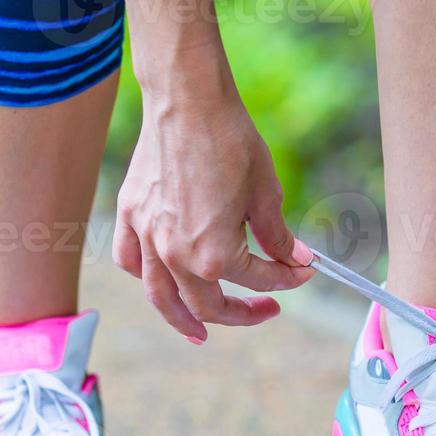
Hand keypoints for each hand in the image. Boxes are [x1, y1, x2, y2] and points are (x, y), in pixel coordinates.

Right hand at [113, 77, 313, 341]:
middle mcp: (176, 255)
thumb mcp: (265, 192)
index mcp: (214, 254)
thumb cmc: (230, 141)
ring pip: (162, 297)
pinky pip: (133, 262)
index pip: (256, 279)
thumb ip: (277, 235)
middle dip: (242, 312)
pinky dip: (147, 278)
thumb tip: (294, 257)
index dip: (287, 279)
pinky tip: (161, 283)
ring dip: (182, 320)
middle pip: (208, 303)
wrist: (186, 102)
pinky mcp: (131, 216)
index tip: (304, 271)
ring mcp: (148, 238)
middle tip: (265, 309)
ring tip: (199, 333)